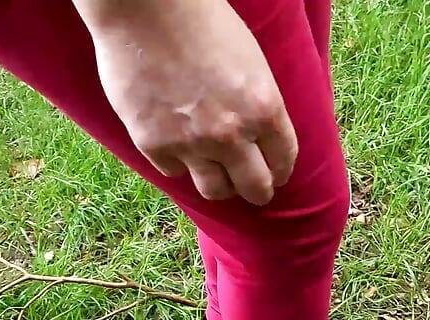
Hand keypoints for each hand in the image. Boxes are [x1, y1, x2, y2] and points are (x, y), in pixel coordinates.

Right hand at [74, 0, 297, 204]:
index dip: (279, 171)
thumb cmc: (201, 21)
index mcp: (264, 108)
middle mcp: (231, 134)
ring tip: (214, 172)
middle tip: (250, 188)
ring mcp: (191, 144)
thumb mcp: (250, 61)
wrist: (146, 8)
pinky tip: (174, 141)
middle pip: (254, 188)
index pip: (283, 160)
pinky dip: (177, 161)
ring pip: (214, 190)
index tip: (274, 175)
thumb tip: (259, 136)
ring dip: (218, 183)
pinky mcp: (154, 145)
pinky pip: (174, 171)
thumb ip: (258, 103)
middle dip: (257, 190)